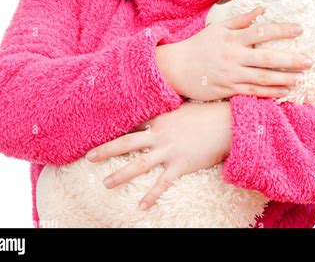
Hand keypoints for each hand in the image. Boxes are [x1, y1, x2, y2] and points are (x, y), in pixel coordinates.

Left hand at [85, 101, 231, 209]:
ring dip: (121, 174)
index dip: (116, 128)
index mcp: (160, 119)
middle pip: (127, 142)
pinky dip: (152, 195)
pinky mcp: (181, 164)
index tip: (98, 131)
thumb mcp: (184, 107)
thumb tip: (162, 109)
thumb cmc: (207, 113)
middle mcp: (160, 134)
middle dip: (106, 149)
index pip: (133, 123)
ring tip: (105, 183)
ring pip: (139, 163)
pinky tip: (141, 206)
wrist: (226, 123)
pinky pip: (163, 183)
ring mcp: (169, 150)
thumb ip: (169, 110)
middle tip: (88, 157)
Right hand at [156, 7, 313, 101]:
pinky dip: (270, 92)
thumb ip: (241, 20)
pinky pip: (253, 91)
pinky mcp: (228, 90)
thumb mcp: (217, 28)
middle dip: (291, 59)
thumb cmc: (199, 45)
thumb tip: (261, 9)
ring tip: (302, 78)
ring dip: (284, 78)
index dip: (282, 30)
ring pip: (263, 77)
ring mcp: (232, 75)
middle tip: (310, 60)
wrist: (176, 68)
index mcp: (232, 38)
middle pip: (267, 58)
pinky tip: (284, 92)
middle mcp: (234, 56)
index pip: (262, 31)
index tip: (300, 29)